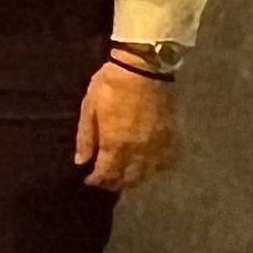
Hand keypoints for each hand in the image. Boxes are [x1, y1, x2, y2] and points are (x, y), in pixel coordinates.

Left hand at [74, 60, 181, 191]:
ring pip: (147, 174)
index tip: (90, 181)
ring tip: (125, 177)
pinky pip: (167, 163)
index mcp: (115, 144)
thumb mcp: (89, 108)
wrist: (143, 70)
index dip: (97, 181)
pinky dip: (157, 169)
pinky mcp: (172, 138)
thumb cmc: (110, 86)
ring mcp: (158, 146)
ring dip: (134, 180)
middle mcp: (139, 151)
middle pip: (127, 178)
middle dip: (114, 183)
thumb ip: (85, 137)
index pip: (106, 173)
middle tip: (106, 181)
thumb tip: (81, 162)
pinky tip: (149, 167)